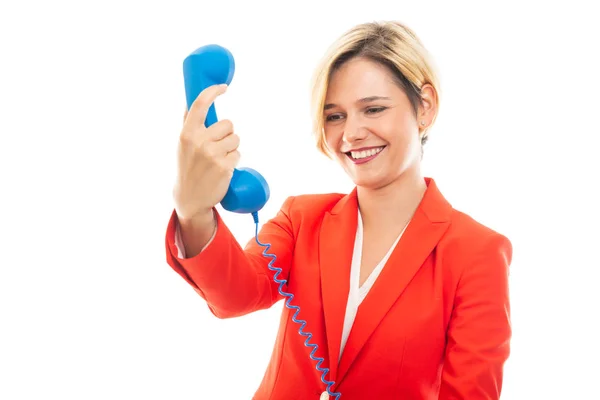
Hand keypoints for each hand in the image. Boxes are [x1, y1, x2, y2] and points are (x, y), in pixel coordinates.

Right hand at [173, 84, 239, 221]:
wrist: (190, 196)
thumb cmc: (187, 167)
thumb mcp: (182, 144)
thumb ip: (188, 123)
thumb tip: (193, 101)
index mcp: (187, 133)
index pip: (200, 104)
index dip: (212, 92)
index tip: (223, 87)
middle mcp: (199, 141)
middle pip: (228, 124)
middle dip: (227, 134)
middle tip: (217, 147)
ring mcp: (212, 154)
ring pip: (236, 139)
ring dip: (232, 147)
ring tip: (220, 158)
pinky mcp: (224, 166)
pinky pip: (238, 154)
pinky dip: (234, 160)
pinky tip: (223, 168)